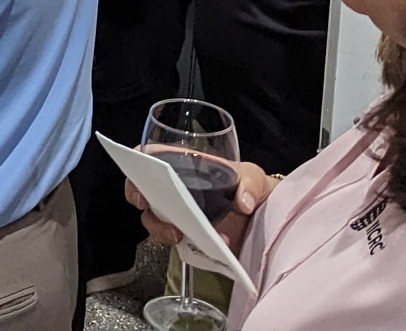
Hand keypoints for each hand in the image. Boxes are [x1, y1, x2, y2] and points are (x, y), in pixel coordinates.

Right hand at [127, 156, 275, 253]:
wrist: (266, 218)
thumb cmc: (254, 189)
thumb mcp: (255, 177)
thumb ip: (251, 183)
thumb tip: (243, 202)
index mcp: (187, 165)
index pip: (153, 158)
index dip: (139, 168)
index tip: (140, 188)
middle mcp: (178, 189)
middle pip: (147, 195)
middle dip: (148, 210)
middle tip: (163, 221)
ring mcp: (182, 214)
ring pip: (158, 222)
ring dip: (166, 231)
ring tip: (183, 236)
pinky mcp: (191, 237)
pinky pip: (180, 243)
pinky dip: (191, 246)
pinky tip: (214, 245)